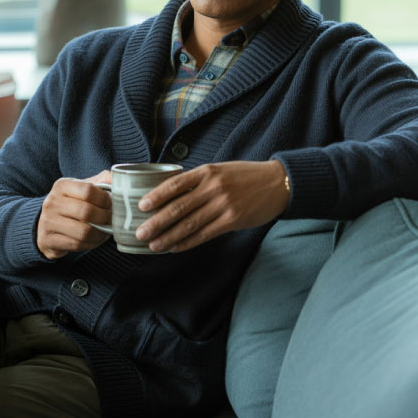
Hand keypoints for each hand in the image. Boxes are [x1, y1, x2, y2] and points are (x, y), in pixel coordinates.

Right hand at [37, 170, 111, 259]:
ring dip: (100, 233)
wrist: (46, 223)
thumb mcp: (82, 188)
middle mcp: (52, 202)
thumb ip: (101, 181)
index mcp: (61, 186)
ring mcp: (48, 222)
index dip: (104, 199)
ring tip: (105, 230)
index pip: (88, 190)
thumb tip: (119, 178)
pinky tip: (95, 239)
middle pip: (86, 212)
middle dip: (104, 218)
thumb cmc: (71, 203)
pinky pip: (77, 245)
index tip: (111, 204)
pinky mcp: (48, 240)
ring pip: (83, 232)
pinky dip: (92, 244)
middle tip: (111, 219)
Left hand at [135, 159, 289, 253]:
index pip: (175, 184)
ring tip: (153, 245)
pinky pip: (205, 234)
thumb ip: (199, 181)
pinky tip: (175, 247)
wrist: (278, 182)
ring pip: (189, 223)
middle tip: (140, 233)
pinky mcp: (232, 220)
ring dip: (169, 236)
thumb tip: (171, 195)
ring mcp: (223, 204)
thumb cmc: (246, 176)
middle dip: (156, 222)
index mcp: (207, 171)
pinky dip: (188, 242)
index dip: (156, 196)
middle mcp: (213, 187)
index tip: (141, 206)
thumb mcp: (220, 170)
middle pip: (178, 207)